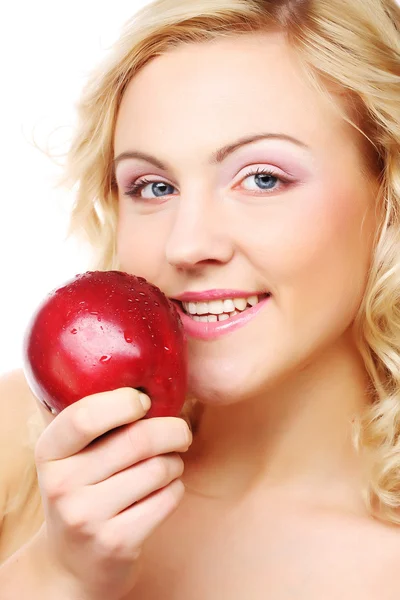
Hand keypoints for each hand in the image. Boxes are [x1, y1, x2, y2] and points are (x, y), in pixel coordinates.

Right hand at [34, 387, 191, 599]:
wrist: (71, 563)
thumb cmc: (83, 491)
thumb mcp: (73, 456)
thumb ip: (97, 423)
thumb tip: (149, 383)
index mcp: (50, 452)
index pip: (85, 416)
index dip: (125, 402)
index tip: (144, 402)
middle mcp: (62, 484)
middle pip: (138, 439)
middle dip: (173, 430)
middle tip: (181, 432)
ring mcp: (86, 517)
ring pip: (159, 468)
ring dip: (175, 462)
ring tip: (168, 464)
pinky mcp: (116, 542)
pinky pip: (168, 498)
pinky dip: (175, 488)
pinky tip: (164, 490)